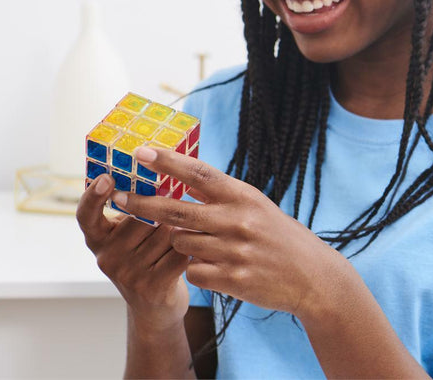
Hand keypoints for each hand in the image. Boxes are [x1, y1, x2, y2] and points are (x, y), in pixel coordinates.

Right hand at [76, 174, 189, 330]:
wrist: (156, 309)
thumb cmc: (147, 259)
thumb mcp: (130, 236)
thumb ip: (134, 211)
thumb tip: (158, 173)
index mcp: (99, 239)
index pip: (86, 216)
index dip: (93, 196)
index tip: (106, 177)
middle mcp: (107, 257)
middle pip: (143, 216)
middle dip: (163, 214)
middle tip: (171, 220)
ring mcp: (128, 274)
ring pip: (165, 232)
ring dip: (179, 231)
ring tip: (179, 241)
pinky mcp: (151, 287)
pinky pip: (180, 252)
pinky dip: (190, 249)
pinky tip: (191, 253)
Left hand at [110, 146, 344, 318]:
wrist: (312, 276)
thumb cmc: (279, 235)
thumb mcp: (255, 205)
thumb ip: (221, 195)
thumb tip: (183, 180)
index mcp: (243, 196)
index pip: (199, 173)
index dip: (167, 161)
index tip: (141, 152)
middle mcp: (237, 220)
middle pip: (176, 210)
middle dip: (143, 203)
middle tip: (120, 197)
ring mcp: (234, 251)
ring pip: (181, 243)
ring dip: (183, 243)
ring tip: (208, 245)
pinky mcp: (233, 280)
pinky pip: (193, 272)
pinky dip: (196, 269)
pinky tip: (218, 267)